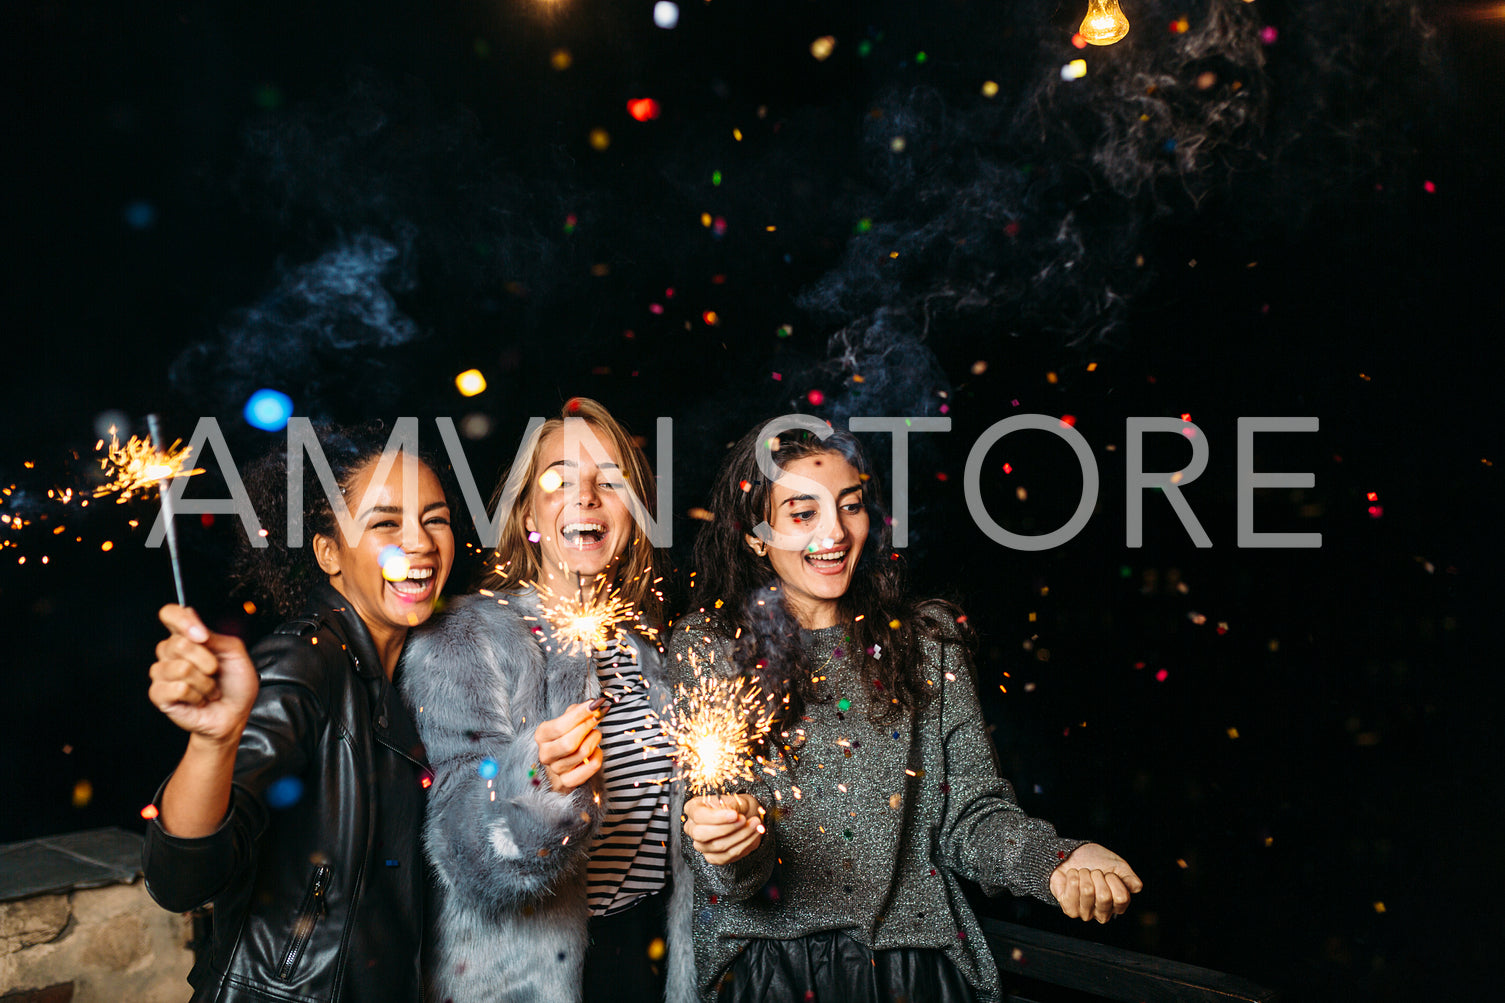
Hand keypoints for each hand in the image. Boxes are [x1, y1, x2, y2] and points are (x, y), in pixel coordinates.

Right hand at [149, 605, 256, 746]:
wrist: (234, 714)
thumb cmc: (235, 684)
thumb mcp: (236, 654)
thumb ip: (217, 637)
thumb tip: (197, 631)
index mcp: (189, 637)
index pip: (171, 614)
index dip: (183, 620)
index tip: (202, 635)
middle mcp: (172, 652)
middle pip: (178, 643)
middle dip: (207, 661)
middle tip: (215, 672)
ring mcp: (163, 673)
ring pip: (181, 668)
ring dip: (205, 682)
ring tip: (209, 688)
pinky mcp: (159, 694)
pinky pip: (178, 688)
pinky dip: (197, 695)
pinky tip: (199, 699)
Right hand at [534, 702, 603, 791]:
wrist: (564, 761)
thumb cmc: (567, 735)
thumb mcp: (567, 720)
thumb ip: (576, 711)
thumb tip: (593, 704)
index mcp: (542, 735)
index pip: (560, 726)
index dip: (581, 714)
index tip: (597, 703)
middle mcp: (545, 754)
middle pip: (570, 743)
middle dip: (588, 727)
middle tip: (598, 717)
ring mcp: (556, 770)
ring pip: (582, 753)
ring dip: (594, 739)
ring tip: (595, 734)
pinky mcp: (568, 782)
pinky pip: (591, 767)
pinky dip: (598, 756)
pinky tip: (596, 750)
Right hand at [683, 793, 764, 864]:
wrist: (746, 817)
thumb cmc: (737, 806)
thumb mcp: (735, 800)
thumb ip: (731, 805)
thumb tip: (731, 813)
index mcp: (693, 808)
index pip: (699, 816)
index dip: (717, 817)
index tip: (735, 814)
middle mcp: (692, 827)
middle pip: (702, 834)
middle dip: (727, 828)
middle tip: (744, 820)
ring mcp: (701, 844)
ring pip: (717, 846)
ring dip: (740, 836)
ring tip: (754, 825)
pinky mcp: (712, 857)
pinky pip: (726, 856)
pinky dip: (743, 846)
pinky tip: (752, 835)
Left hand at [1049, 843, 1142, 923]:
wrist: (1072, 854)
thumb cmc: (1096, 862)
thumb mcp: (1118, 866)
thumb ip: (1129, 877)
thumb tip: (1136, 887)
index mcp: (1117, 905)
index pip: (1121, 898)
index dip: (1114, 880)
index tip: (1109, 874)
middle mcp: (1102, 913)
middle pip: (1104, 896)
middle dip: (1097, 876)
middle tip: (1094, 873)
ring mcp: (1085, 913)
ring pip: (1087, 891)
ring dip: (1084, 875)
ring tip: (1083, 874)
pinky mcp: (1069, 909)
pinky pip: (1072, 889)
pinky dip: (1072, 876)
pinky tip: (1073, 877)